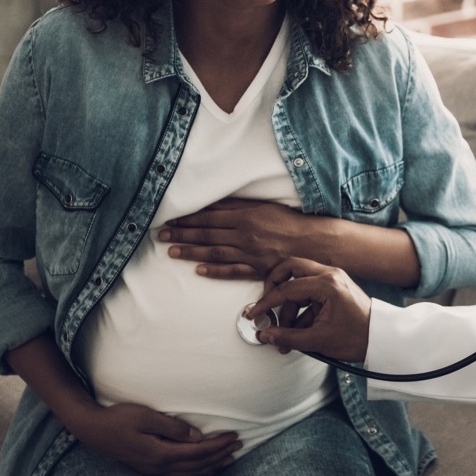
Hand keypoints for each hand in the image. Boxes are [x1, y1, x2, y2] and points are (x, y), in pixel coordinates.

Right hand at [64, 400, 240, 475]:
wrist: (92, 430)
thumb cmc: (119, 418)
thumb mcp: (146, 417)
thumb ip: (172, 427)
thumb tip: (197, 437)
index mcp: (160, 453)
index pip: (198, 452)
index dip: (219, 445)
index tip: (235, 436)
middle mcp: (159, 466)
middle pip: (197, 465)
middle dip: (220, 456)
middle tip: (239, 445)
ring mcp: (153, 469)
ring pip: (189, 473)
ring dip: (211, 466)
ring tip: (228, 459)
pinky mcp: (149, 467)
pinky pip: (179, 474)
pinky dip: (196, 472)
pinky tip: (202, 469)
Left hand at [159, 198, 307, 279]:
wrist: (314, 242)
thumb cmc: (290, 222)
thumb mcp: (264, 207)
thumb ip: (239, 206)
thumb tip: (213, 204)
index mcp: (246, 216)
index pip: (209, 216)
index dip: (188, 218)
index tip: (170, 218)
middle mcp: (245, 234)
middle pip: (207, 233)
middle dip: (182, 233)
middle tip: (161, 234)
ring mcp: (250, 253)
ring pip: (214, 251)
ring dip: (191, 251)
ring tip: (171, 251)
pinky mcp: (257, 268)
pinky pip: (232, 271)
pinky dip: (214, 271)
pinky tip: (198, 270)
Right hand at [249, 257, 371, 361]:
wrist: (382, 339)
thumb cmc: (358, 337)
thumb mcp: (319, 340)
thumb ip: (288, 337)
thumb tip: (265, 335)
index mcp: (327, 284)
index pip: (287, 288)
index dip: (267, 303)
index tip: (254, 314)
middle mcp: (330, 274)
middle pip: (290, 269)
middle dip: (274, 287)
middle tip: (266, 305)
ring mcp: (333, 279)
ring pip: (299, 282)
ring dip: (289, 307)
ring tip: (286, 334)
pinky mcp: (334, 288)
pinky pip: (309, 292)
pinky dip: (301, 309)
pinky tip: (299, 332)